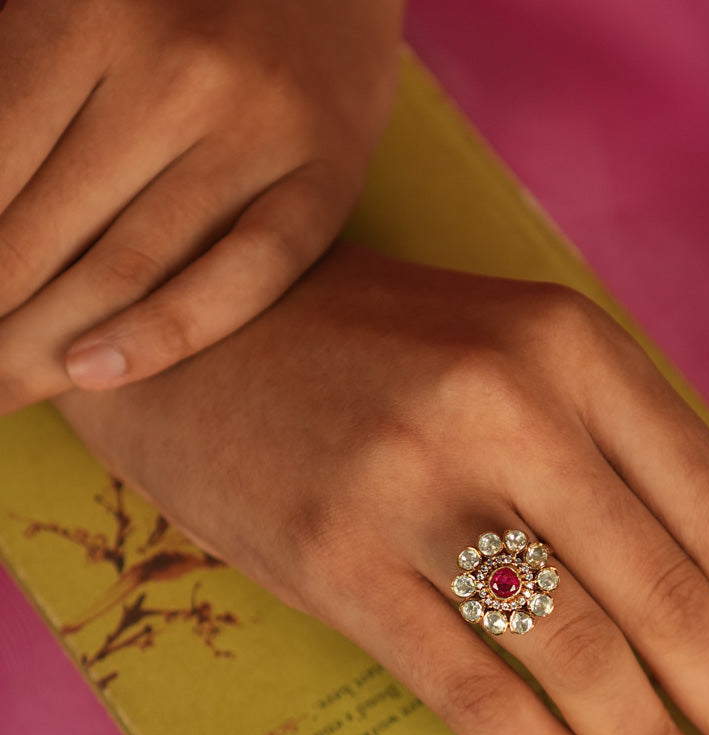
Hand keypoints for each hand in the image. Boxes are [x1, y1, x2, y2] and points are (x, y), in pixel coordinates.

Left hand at [0, 0, 402, 411]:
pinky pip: (246, 274)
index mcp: (94, 15)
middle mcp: (177, 75)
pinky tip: (94, 373)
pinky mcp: (326, 183)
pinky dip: (168, 331)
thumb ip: (28, 92)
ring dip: (44, 343)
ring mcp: (257, 134)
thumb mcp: (89, 16)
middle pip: (46, 229)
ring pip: (130, 265)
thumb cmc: (188, 9)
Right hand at [57, 246, 708, 734]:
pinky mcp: (333, 555)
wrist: (203, 333)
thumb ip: (612, 451)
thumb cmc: (375, 353)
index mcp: (571, 346)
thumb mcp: (514, 358)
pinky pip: (467, 683)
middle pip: (667, 590)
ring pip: (575, 648)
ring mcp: (412, 481)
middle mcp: (504, 404)